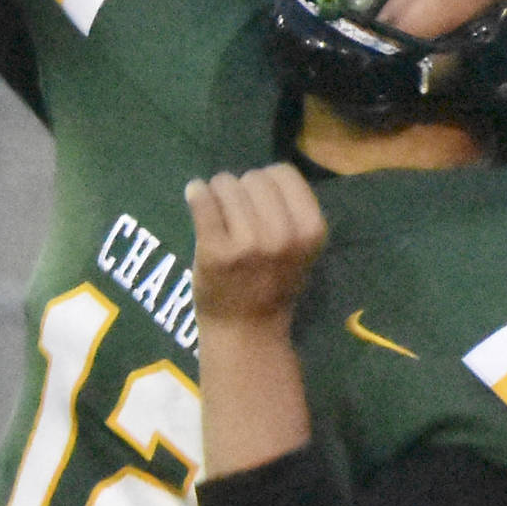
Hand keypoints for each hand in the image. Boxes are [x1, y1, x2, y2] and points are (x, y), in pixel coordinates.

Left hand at [184, 166, 328, 330]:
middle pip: (255, 177)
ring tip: (219, 214)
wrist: (246, 332)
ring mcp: (247, 243)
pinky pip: (202, 200)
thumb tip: (262, 173)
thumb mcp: (300, 249)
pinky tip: (197, 196)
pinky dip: (196, 193)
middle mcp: (282, 235)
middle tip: (236, 212)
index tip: (258, 200)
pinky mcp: (214, 250)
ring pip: (227, 184)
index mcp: (309, 230)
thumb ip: (291, 211)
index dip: (268, 181)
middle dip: (242, 187)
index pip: (284, 174)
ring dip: (218, 191)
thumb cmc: (273, 286)